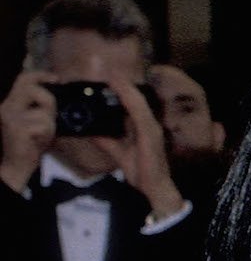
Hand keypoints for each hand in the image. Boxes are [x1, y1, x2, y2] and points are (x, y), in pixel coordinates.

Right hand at [0, 71, 55, 192]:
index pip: (24, 79)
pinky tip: (38, 141)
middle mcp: (6, 106)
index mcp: (10, 103)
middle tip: (50, 118)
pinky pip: (44, 125)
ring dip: (49, 124)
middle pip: (35, 89)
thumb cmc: (30, 144)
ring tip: (42, 135)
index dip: (41, 75)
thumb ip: (42, 106)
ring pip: (43, 110)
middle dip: (49, 102)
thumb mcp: (37, 121)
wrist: (16, 165)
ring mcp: (10, 116)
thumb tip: (57, 90)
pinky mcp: (17, 127)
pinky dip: (47, 134)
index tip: (57, 78)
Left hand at [93, 78, 183, 218]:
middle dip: (120, 85)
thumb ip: (104, 139)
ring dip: (124, 85)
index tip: (105, 80)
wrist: (153, 186)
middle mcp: (148, 122)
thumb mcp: (117, 151)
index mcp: (141, 126)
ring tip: (111, 74)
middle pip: (134, 99)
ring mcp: (150, 124)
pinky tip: (119, 84)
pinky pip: (138, 108)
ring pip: (136, 99)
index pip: (130, 104)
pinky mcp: (150, 129)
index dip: (119, 91)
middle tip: (104, 74)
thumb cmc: (140, 169)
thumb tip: (86, 129)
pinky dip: (129, 95)